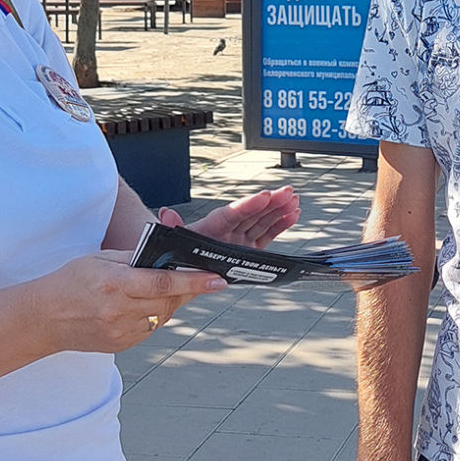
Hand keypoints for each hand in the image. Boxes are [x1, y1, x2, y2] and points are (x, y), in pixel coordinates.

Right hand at [35, 251, 224, 353]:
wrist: (43, 318)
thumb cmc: (71, 281)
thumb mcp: (100, 259)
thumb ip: (134, 259)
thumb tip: (167, 258)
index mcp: (114, 284)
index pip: (163, 283)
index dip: (194, 282)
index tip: (218, 280)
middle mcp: (119, 311)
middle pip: (168, 302)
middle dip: (186, 291)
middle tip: (199, 280)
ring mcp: (120, 332)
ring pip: (161, 317)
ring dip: (169, 303)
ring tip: (160, 290)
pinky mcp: (120, 345)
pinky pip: (149, 329)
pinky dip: (153, 316)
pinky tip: (141, 306)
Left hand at [160, 185, 299, 249]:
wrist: (178, 269)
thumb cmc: (176, 254)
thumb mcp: (171, 242)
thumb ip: (172, 227)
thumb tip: (165, 214)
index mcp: (209, 228)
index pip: (230, 215)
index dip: (247, 206)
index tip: (263, 196)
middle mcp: (227, 231)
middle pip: (251, 214)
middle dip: (271, 203)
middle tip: (287, 191)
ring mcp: (239, 240)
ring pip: (262, 222)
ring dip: (279, 210)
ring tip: (294, 200)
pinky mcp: (248, 250)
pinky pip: (266, 236)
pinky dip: (280, 226)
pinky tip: (292, 215)